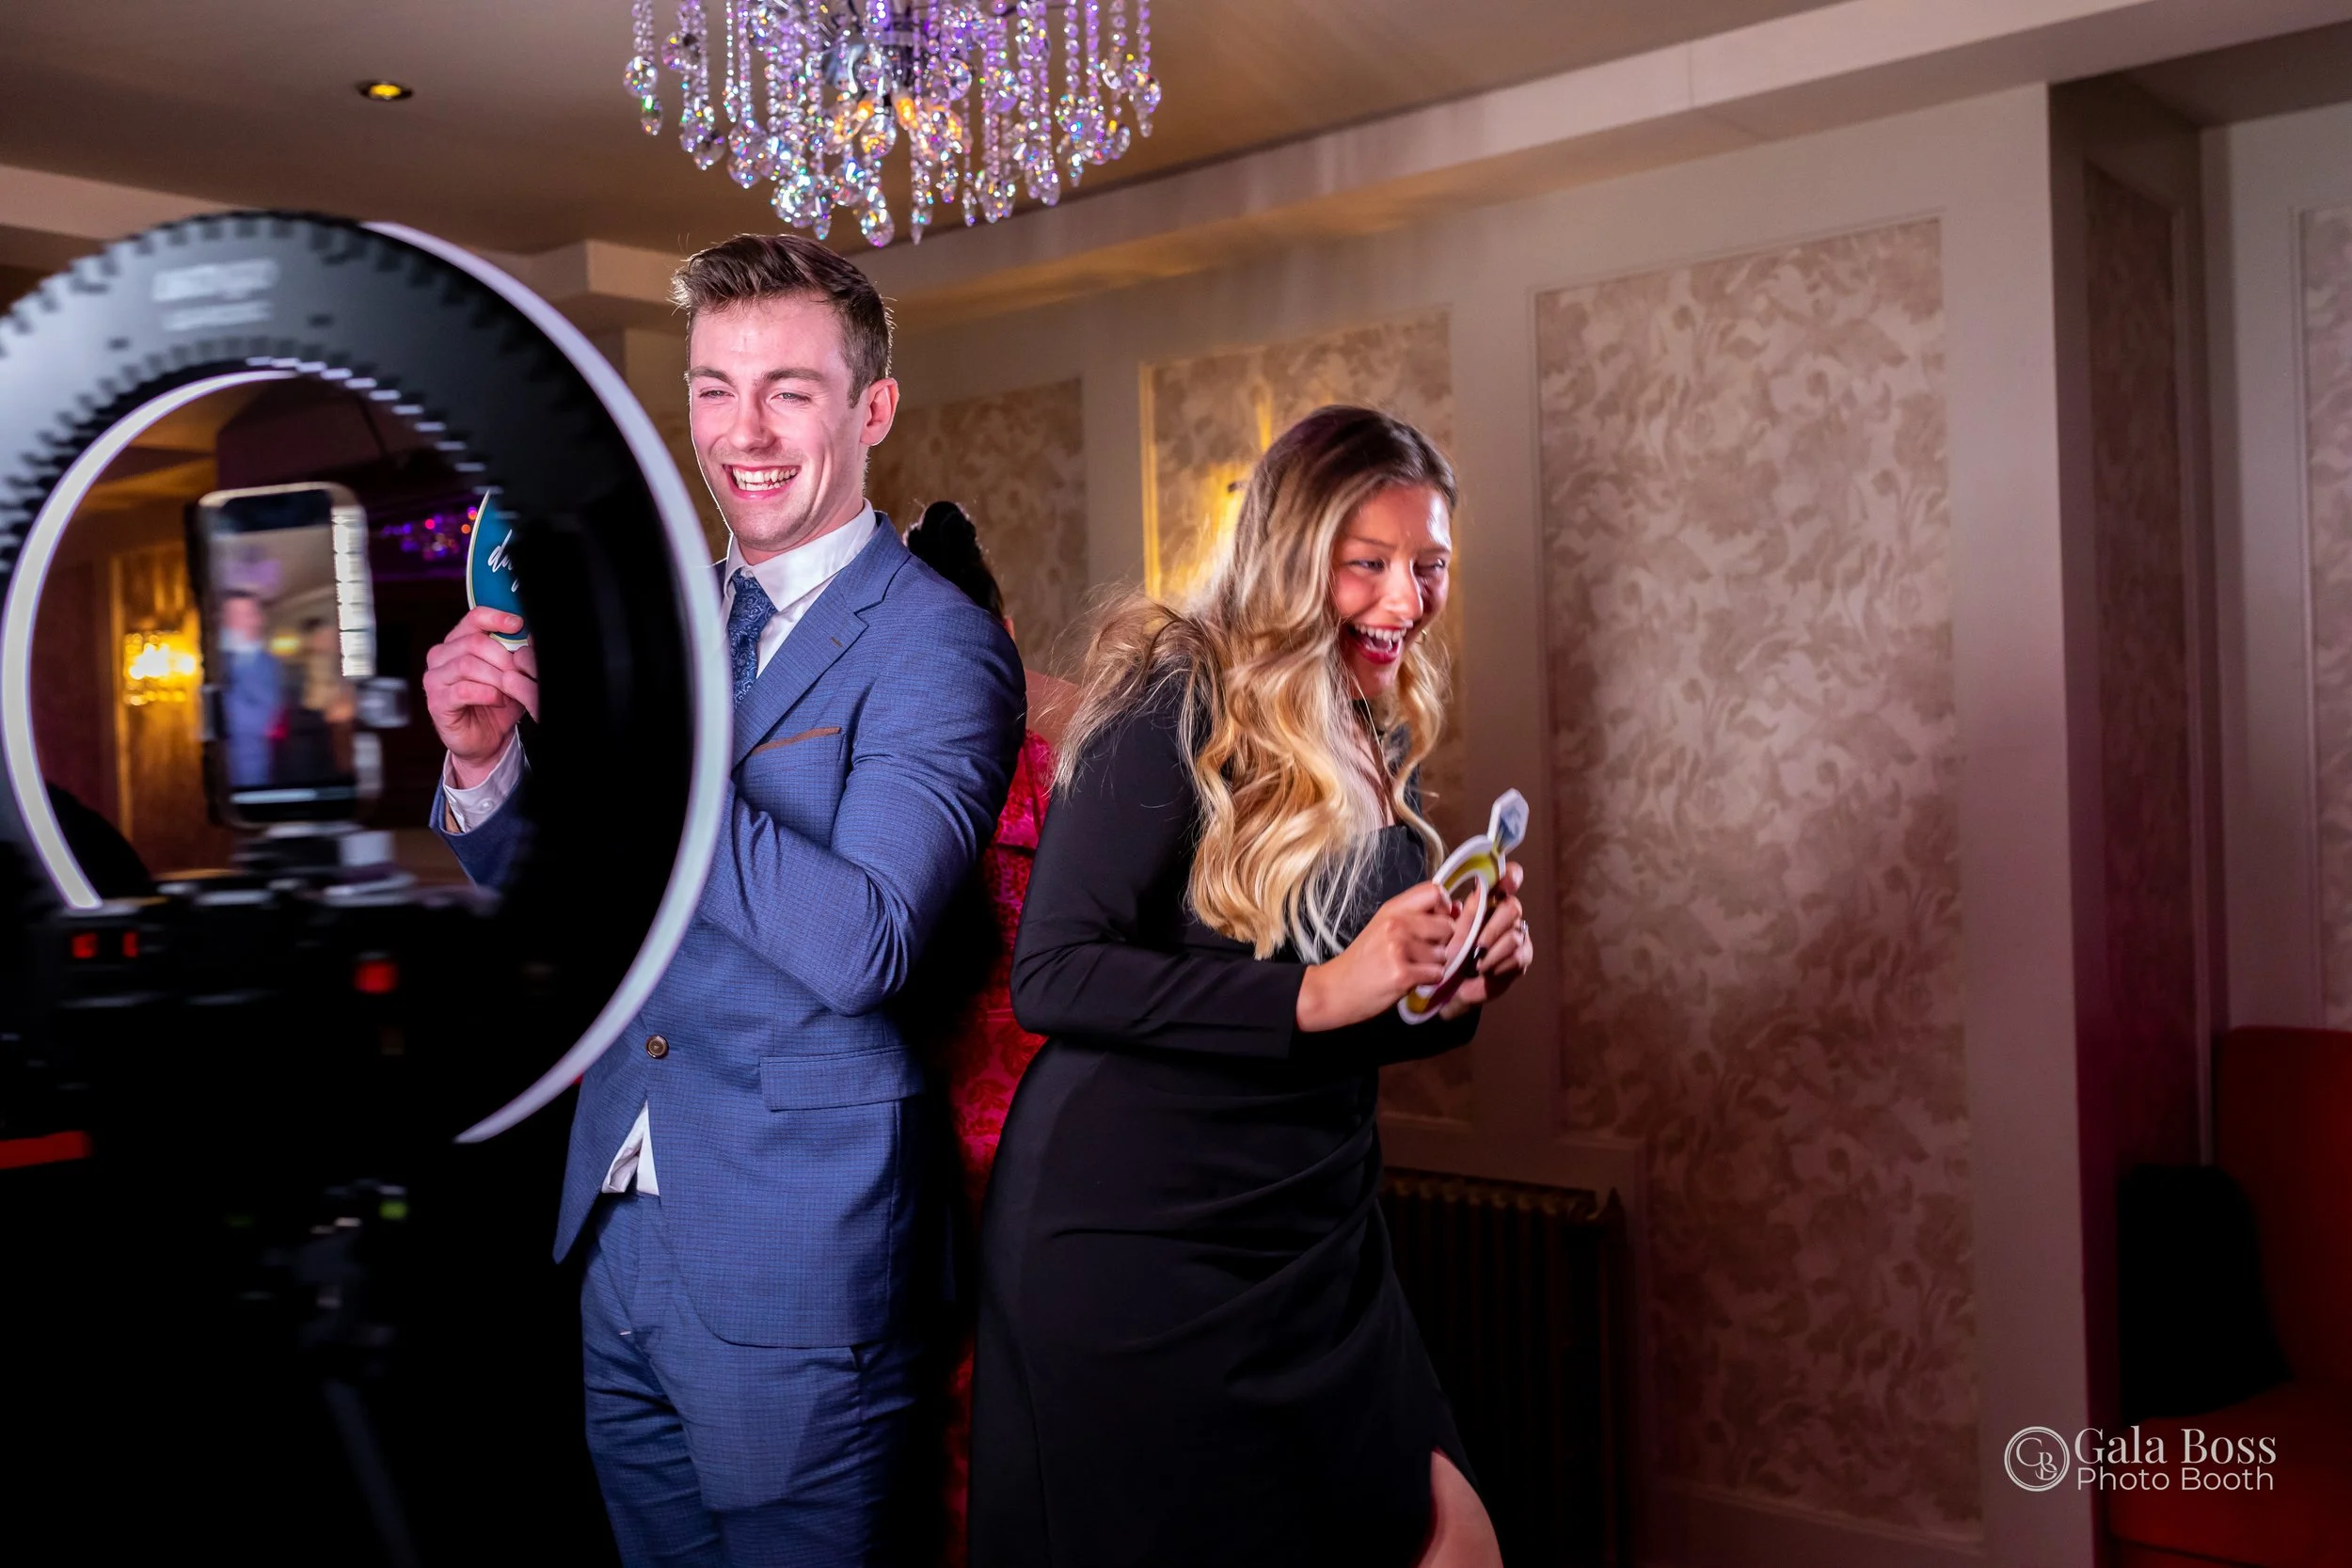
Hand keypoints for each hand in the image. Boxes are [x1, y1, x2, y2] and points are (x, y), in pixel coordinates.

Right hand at [422, 608, 537, 786]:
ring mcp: (435, 678)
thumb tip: (531, 636)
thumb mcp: (512, 674)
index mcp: (458, 642)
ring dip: (496, 678)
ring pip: (467, 665)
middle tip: (519, 674)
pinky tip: (497, 700)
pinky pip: (463, 690)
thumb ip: (517, 654)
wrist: (486, 740)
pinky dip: (487, 694)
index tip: (518, 625)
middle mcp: (441, 656)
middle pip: (473, 642)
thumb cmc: (496, 703)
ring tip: (509, 690)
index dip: (496, 618)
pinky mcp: (436, 702)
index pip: (473, 618)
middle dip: (503, 658)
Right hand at [1297, 882, 1463, 1031]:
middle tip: (1419, 953)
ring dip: (1433, 965)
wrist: (1335, 989)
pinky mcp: (1403, 974)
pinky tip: (1409, 980)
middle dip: (1441, 943)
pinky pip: (1437, 974)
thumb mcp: (1384, 926)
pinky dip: (1428, 981)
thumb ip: (1418, 915)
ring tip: (1409, 967)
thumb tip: (1458, 909)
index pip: (1435, 892)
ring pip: (1444, 954)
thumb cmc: (1363, 960)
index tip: (1436, 922)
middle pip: (1447, 926)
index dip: (1444, 908)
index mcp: (1392, 909)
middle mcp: (1396, 924)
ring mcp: (1399, 949)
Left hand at [1439, 863, 1530, 1018]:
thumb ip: (1458, 917)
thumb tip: (1460, 903)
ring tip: (1475, 963)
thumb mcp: (1447, 932)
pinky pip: (1517, 956)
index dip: (1511, 877)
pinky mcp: (1523, 955)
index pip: (1509, 878)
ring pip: (1514, 935)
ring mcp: (1517, 933)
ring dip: (1491, 951)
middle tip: (1476, 945)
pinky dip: (1497, 964)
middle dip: (1492, 928)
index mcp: (1489, 899)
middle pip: (1513, 907)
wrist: (1452, 986)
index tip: (1505, 883)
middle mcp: (1506, 913)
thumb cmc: (1448, 952)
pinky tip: (1485, 970)